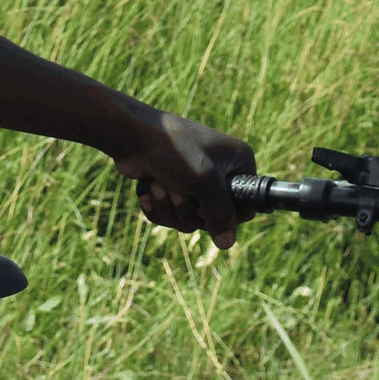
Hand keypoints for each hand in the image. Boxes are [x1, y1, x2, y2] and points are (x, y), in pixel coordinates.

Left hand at [120, 110, 253, 249]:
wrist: (133, 136)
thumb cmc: (174, 150)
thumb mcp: (204, 182)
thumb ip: (220, 213)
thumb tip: (228, 244)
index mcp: (238, 164)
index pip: (245, 206)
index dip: (224, 215)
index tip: (205, 206)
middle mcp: (220, 173)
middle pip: (213, 218)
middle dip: (188, 210)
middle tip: (176, 191)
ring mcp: (195, 182)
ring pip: (188, 220)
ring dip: (169, 208)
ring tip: (158, 185)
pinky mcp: (172, 188)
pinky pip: (170, 217)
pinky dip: (157, 207)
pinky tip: (148, 189)